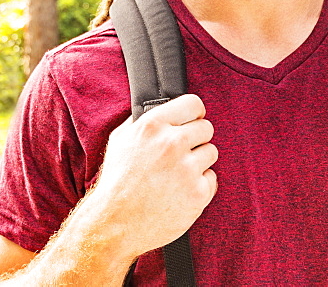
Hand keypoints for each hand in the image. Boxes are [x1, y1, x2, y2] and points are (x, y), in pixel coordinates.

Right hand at [84, 94, 217, 260]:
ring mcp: (187, 169)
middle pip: (206, 128)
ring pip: (211, 152)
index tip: (193, 121)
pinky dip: (200, 184)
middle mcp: (172, 143)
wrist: (115, 223)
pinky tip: (180, 190)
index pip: (193, 104)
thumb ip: (142, 120)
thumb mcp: (120, 140)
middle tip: (182, 153)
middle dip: (196, 138)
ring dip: (199, 161)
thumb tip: (161, 109)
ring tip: (178, 174)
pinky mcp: (198, 193)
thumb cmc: (116, 181)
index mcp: (152, 125)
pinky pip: (211, 178)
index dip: (194, 113)